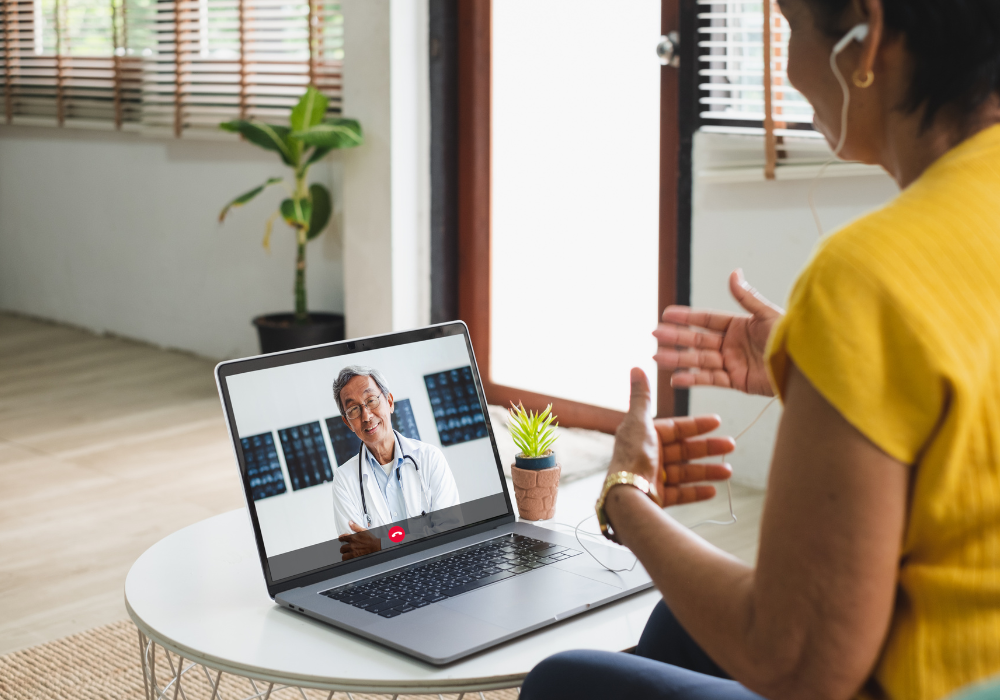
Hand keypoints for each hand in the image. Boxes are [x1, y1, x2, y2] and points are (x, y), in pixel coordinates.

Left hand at [338, 520, 381, 560]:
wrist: (376, 546)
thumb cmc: (371, 540)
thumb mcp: (364, 531)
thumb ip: (356, 527)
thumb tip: (350, 523)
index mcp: (353, 538)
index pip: (342, 538)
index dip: (341, 539)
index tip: (341, 539)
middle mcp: (352, 545)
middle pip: (342, 548)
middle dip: (343, 548)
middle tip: (345, 548)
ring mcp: (353, 552)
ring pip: (343, 555)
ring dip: (345, 554)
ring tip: (347, 553)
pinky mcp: (355, 557)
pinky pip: (347, 560)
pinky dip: (347, 559)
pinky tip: (349, 558)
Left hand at [607, 368, 733, 506]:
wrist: (627, 493)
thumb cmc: (632, 455)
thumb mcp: (639, 421)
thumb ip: (641, 397)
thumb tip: (636, 367)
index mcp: (643, 436)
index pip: (675, 428)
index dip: (696, 424)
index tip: (718, 421)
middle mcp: (648, 456)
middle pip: (683, 450)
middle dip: (707, 448)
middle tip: (731, 445)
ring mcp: (653, 477)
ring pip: (685, 472)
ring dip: (707, 471)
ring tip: (729, 471)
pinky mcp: (657, 496)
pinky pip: (681, 493)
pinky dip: (696, 491)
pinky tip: (713, 490)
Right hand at [654, 269, 783, 395]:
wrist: (803, 366)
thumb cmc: (790, 338)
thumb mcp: (766, 314)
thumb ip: (746, 297)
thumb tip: (733, 273)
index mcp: (738, 326)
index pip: (706, 320)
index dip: (686, 317)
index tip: (666, 314)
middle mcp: (732, 344)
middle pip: (697, 340)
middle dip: (675, 338)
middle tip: (654, 335)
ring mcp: (732, 363)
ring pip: (699, 360)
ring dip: (677, 359)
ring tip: (657, 358)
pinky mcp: (737, 381)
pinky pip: (710, 379)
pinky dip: (692, 379)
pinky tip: (675, 378)